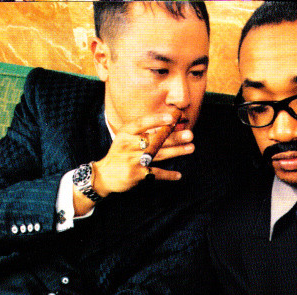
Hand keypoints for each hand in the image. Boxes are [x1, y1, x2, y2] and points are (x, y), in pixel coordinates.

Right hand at [73, 109, 194, 215]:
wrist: (105, 175)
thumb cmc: (121, 152)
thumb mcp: (126, 138)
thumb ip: (144, 132)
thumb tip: (169, 124)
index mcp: (125, 133)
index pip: (141, 123)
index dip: (156, 120)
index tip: (171, 118)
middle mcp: (128, 145)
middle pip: (154, 140)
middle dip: (174, 137)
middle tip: (190, 134)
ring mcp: (132, 160)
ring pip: (158, 155)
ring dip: (176, 152)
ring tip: (191, 148)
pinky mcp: (136, 174)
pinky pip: (156, 174)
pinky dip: (168, 175)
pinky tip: (178, 175)